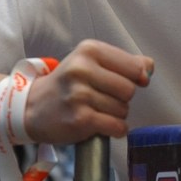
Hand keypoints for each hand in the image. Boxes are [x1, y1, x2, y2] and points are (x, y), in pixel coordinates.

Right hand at [23, 39, 153, 143]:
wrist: (31, 107)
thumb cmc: (68, 84)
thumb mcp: (91, 62)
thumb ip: (124, 63)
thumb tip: (149, 68)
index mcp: (89, 51)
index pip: (135, 67)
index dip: (137, 78)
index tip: (129, 82)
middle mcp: (82, 70)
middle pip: (130, 89)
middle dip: (123, 98)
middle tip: (105, 99)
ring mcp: (79, 95)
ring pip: (123, 109)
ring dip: (116, 114)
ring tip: (97, 110)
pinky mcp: (79, 119)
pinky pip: (116, 126)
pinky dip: (116, 129)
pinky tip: (103, 125)